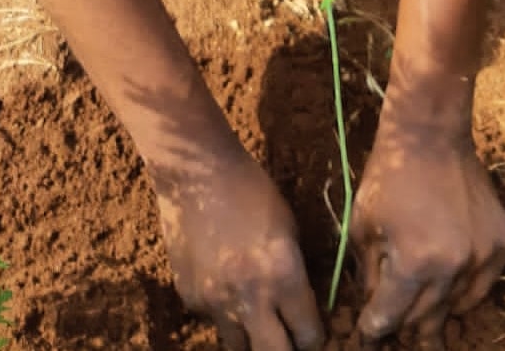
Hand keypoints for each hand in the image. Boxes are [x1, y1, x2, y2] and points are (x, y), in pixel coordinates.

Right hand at [154, 144, 324, 350]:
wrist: (196, 171)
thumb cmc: (251, 189)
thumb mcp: (288, 227)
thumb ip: (295, 272)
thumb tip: (303, 307)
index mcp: (283, 275)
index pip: (309, 336)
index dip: (314, 337)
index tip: (312, 332)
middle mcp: (250, 297)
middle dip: (285, 350)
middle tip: (287, 338)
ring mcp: (215, 302)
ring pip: (238, 347)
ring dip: (251, 336)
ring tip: (254, 314)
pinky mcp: (190, 298)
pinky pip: (212, 320)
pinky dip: (222, 312)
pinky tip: (223, 283)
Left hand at [351, 121, 504, 346]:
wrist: (431, 134)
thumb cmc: (390, 175)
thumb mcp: (363, 225)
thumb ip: (368, 273)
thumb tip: (374, 307)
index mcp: (414, 262)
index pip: (391, 315)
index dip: (375, 329)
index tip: (367, 338)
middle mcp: (453, 266)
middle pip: (425, 318)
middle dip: (404, 326)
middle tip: (394, 330)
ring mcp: (483, 255)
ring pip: (456, 306)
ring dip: (435, 311)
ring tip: (420, 315)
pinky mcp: (502, 242)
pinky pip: (483, 285)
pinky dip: (464, 291)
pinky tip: (449, 287)